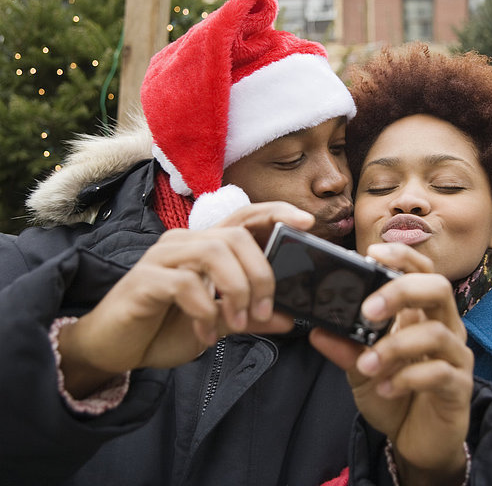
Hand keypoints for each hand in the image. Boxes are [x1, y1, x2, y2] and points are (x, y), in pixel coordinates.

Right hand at [58, 202, 313, 396]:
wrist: (114, 347)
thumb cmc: (166, 326)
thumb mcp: (218, 323)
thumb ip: (251, 316)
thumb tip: (289, 318)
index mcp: (206, 246)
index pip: (246, 216)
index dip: (278, 213)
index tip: (308, 223)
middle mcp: (185, 242)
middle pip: (237, 235)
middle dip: (261, 273)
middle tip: (265, 310)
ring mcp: (163, 257)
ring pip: (213, 252)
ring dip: (236, 290)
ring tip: (239, 323)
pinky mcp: (145, 279)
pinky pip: (185, 284)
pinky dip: (205, 311)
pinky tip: (206, 335)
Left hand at [310, 242, 472, 484]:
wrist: (414, 440)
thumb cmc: (392, 394)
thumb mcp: (359, 369)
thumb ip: (344, 347)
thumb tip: (316, 329)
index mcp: (420, 313)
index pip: (420, 271)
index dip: (402, 255)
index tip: (373, 252)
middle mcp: (443, 326)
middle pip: (438, 288)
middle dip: (401, 291)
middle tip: (368, 311)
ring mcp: (455, 355)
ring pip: (436, 332)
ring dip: (396, 346)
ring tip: (367, 364)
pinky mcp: (459, 386)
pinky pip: (440, 372)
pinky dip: (408, 378)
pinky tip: (385, 389)